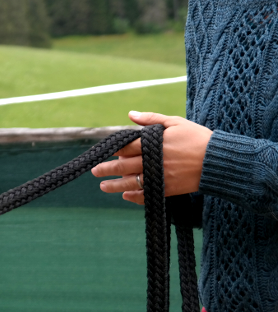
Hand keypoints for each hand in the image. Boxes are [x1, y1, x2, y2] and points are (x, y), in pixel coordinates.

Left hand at [91, 111, 211, 204]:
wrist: (218, 160)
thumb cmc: (197, 138)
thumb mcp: (175, 122)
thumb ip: (151, 119)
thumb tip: (130, 114)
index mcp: (153, 143)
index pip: (127, 147)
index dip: (115, 150)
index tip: (105, 152)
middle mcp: (153, 161)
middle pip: (124, 166)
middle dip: (107, 168)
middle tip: (94, 170)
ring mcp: (160, 176)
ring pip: (132, 182)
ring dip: (115, 185)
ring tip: (102, 186)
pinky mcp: (168, 189)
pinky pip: (147, 195)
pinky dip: (135, 197)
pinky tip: (126, 195)